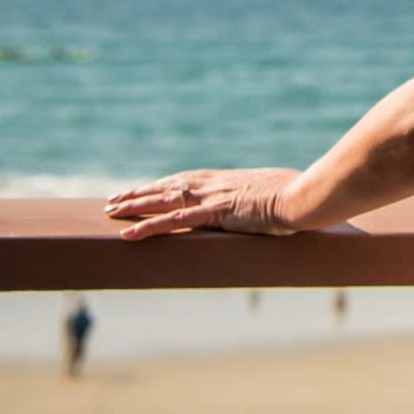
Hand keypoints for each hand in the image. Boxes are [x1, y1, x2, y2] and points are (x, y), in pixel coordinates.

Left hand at [104, 167, 303, 239]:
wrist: (303, 195)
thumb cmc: (297, 193)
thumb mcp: (274, 192)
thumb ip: (262, 195)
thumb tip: (269, 199)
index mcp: (227, 180)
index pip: (185, 179)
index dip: (161, 184)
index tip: (143, 188)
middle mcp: (214, 184)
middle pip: (167, 186)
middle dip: (138, 193)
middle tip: (112, 199)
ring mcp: (212, 197)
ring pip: (163, 200)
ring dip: (134, 206)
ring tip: (110, 211)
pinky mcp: (213, 213)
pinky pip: (173, 221)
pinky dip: (147, 227)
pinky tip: (128, 234)